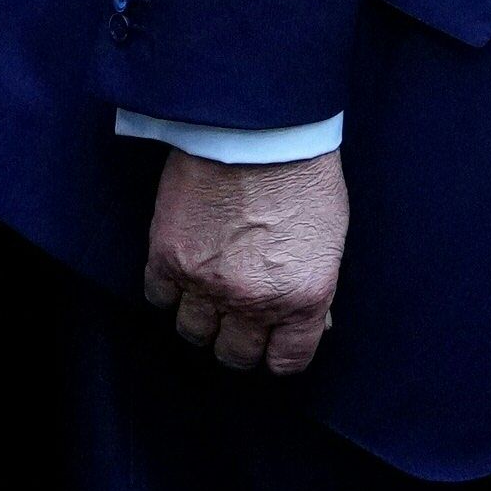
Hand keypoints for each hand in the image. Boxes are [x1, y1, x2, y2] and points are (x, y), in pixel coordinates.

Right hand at [143, 147, 347, 372]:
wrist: (261, 130)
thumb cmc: (306, 176)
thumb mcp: (330, 237)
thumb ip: (315, 286)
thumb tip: (313, 324)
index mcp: (304, 296)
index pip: (287, 360)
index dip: (280, 354)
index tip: (274, 346)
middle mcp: (254, 300)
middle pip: (235, 354)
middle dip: (240, 343)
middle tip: (242, 323)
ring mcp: (206, 284)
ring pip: (193, 333)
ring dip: (203, 320)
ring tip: (212, 296)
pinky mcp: (167, 261)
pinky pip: (160, 300)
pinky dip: (171, 293)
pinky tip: (186, 274)